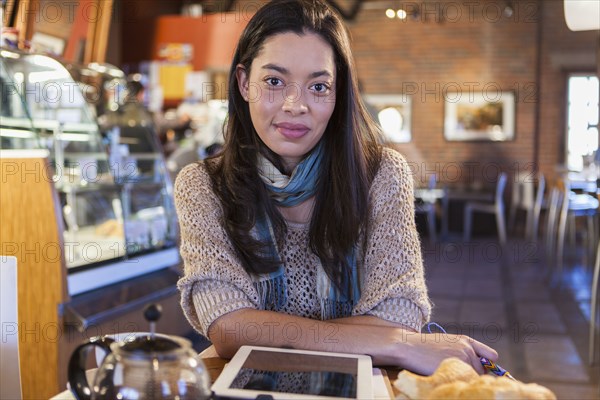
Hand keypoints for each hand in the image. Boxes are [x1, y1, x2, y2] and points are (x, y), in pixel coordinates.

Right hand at [381, 330, 497, 374]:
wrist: (409, 346)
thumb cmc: (425, 346)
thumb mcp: (447, 342)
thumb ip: (462, 350)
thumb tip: (476, 364)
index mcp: (466, 341)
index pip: (491, 355)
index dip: (488, 365)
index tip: (484, 371)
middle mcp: (468, 349)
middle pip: (482, 370)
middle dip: (472, 374)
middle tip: (456, 373)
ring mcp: (462, 359)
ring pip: (473, 377)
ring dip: (464, 379)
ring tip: (447, 373)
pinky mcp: (454, 369)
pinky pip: (463, 381)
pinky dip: (457, 382)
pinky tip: (445, 377)